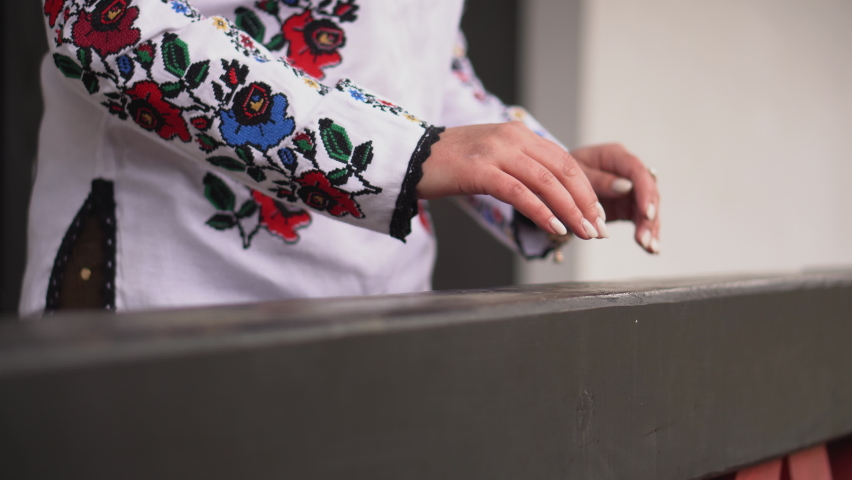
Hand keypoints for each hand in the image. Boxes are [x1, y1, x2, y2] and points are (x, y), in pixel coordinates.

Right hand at [418, 122, 607, 239]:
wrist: (409, 157)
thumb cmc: (449, 164)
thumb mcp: (492, 159)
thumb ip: (520, 169)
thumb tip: (550, 195)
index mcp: (519, 134)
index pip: (565, 160)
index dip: (586, 189)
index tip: (597, 214)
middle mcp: (512, 137)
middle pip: (563, 170)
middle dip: (585, 202)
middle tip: (597, 229)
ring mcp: (496, 152)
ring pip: (547, 181)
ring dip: (570, 210)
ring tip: (583, 233)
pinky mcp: (480, 170)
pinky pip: (520, 192)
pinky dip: (541, 211)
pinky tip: (555, 227)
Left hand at [571, 143, 660, 252]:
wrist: (559, 183)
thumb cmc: (564, 172)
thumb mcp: (576, 173)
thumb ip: (598, 180)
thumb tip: (625, 187)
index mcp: (615, 156)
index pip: (637, 172)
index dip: (645, 192)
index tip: (645, 213)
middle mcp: (628, 172)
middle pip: (647, 193)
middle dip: (648, 216)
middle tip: (644, 238)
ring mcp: (631, 190)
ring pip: (647, 208)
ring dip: (649, 228)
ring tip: (647, 246)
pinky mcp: (628, 206)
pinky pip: (640, 220)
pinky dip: (645, 233)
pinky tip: (651, 248)